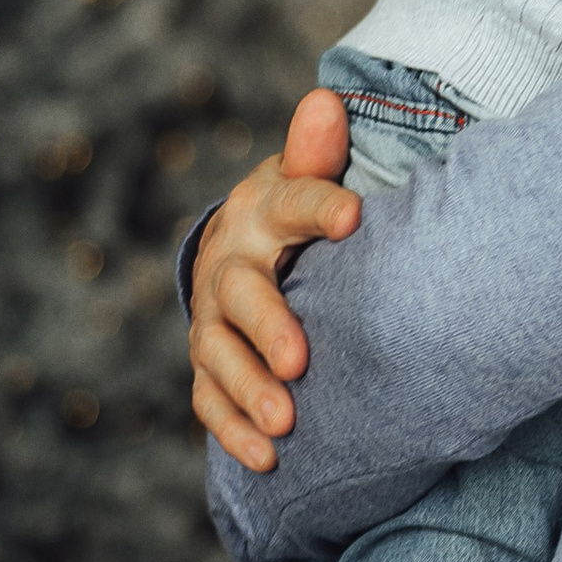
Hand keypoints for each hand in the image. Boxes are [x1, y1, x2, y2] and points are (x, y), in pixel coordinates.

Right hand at [187, 85, 359, 473]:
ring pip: (217, 355)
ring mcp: (212, 320)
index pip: (292, 202)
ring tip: (286, 425)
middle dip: (267, 326)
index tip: (353, 216)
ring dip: (248, 390)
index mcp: (264, 210)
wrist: (246, 248)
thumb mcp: (308, 176)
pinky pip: (209, 400)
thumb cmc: (297, 212)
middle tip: (298, 361)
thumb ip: (319, 153)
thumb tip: (326, 102)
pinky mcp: (208, 365)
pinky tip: (269, 459)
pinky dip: (233, 430)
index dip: (318, 206)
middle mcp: (229, 264)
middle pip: (240, 293)